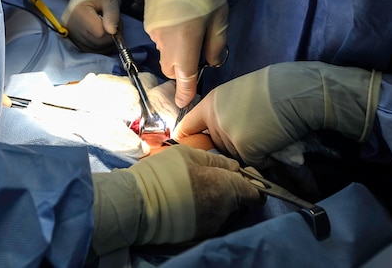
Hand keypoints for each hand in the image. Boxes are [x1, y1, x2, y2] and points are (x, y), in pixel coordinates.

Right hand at [60, 0, 119, 52]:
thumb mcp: (111, 0)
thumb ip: (113, 15)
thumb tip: (112, 31)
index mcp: (78, 11)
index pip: (99, 32)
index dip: (112, 30)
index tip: (115, 21)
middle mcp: (70, 24)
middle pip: (96, 42)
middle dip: (110, 37)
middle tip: (113, 25)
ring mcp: (68, 33)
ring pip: (93, 48)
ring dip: (105, 42)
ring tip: (106, 28)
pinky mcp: (70, 39)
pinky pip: (88, 50)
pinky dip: (98, 46)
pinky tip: (100, 36)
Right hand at [90, 145, 262, 255]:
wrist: (137, 204)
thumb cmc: (164, 173)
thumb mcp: (189, 154)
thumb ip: (215, 160)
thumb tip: (232, 167)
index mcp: (226, 188)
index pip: (254, 192)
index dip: (251, 183)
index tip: (242, 176)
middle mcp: (224, 211)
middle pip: (236, 200)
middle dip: (227, 190)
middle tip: (207, 177)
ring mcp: (211, 226)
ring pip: (220, 211)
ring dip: (213, 200)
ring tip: (191, 190)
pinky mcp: (197, 235)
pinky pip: (207, 220)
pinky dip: (201, 211)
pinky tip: (184, 202)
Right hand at [136, 0, 227, 107]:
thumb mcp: (219, 15)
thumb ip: (216, 44)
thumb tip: (212, 63)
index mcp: (185, 42)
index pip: (184, 76)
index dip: (185, 93)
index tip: (184, 104)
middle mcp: (166, 42)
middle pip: (172, 68)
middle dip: (183, 69)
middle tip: (200, 52)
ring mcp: (154, 32)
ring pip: (167, 53)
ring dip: (178, 50)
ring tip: (192, 28)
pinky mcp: (149, 23)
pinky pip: (162, 39)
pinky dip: (171, 37)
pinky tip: (180, 19)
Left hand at [174, 61, 382, 165]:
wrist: (294, 92)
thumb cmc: (272, 88)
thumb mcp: (237, 92)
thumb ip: (223, 110)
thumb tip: (218, 128)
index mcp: (211, 104)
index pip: (188, 126)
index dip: (187, 137)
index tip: (188, 144)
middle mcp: (215, 120)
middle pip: (217, 145)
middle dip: (232, 143)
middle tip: (253, 130)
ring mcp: (229, 135)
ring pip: (235, 155)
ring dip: (249, 150)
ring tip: (265, 132)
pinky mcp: (245, 149)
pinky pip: (252, 161)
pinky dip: (264, 157)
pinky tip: (272, 141)